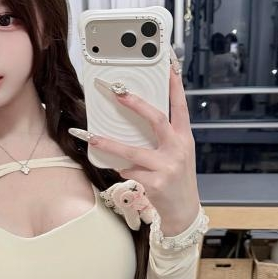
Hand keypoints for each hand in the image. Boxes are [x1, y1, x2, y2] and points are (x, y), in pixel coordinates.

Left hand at [72, 65, 199, 235]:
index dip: (175, 87)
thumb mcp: (178, 155)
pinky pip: (129, 172)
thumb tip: (136, 121)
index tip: (169, 67)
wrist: (183, 211)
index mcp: (184, 139)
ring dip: (109, 144)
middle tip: (119, 94)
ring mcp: (167, 167)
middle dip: (136, 104)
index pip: (181, 107)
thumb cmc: (177, 180)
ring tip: (92, 138)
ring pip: (132, 151)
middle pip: (157, 120)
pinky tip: (122, 172)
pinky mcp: (155, 184)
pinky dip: (122, 170)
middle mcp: (178, 150)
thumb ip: (163, 139)